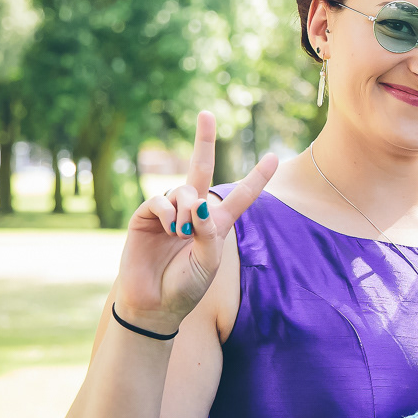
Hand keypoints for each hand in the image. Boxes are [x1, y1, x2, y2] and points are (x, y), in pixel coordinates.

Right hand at [115, 112, 277, 334]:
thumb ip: (208, 232)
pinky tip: (169, 228)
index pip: (240, 196)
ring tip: (181, 233)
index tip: (273, 156)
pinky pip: (160, 201)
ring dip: (186, 209)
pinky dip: (168, 212)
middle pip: (201, 170)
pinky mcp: (145, 217)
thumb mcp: (208, 263)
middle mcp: (193, 213)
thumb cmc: (185, 286)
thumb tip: (200, 202)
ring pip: (183, 190)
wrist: (154, 304)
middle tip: (207, 113)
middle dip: (204, 141)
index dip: (256, 178)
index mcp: (217, 224)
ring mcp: (168, 213)